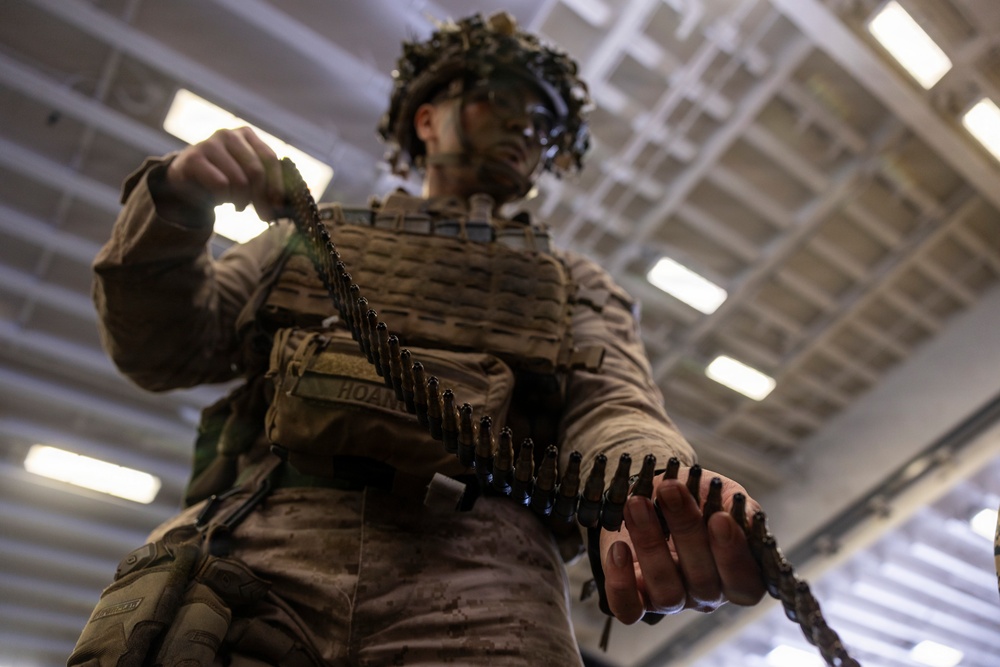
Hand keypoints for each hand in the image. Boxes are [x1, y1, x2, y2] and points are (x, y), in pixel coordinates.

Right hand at [165, 127, 284, 220]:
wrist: (186, 180)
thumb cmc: (224, 179)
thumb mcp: (248, 177)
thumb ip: (267, 183)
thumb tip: (284, 205)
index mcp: (247, 134)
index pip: (269, 159)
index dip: (277, 184)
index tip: (279, 205)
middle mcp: (229, 134)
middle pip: (256, 171)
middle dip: (262, 198)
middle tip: (263, 216)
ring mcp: (209, 144)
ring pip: (239, 180)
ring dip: (241, 200)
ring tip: (238, 205)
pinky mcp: (194, 158)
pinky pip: (220, 184)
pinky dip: (224, 198)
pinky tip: (222, 200)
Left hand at [600, 467, 764, 622]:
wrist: (656, 492)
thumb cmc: (696, 496)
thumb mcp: (721, 493)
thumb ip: (737, 506)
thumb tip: (747, 518)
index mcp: (735, 574)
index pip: (745, 584)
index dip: (733, 555)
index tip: (720, 518)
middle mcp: (706, 593)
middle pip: (703, 582)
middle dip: (685, 530)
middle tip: (670, 490)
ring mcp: (671, 599)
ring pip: (666, 593)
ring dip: (650, 545)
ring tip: (637, 504)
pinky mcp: (635, 598)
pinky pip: (628, 608)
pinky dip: (620, 583)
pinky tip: (618, 548)